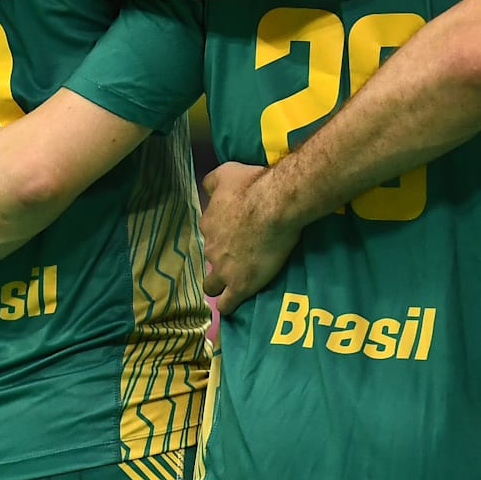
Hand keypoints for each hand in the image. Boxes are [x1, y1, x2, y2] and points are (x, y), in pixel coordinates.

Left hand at [199, 160, 297, 304]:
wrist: (273, 206)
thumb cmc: (252, 186)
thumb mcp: (226, 172)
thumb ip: (212, 181)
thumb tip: (206, 187)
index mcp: (209, 223)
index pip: (210, 232)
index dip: (222, 234)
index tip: (236, 234)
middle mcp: (211, 248)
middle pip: (210, 259)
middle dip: (220, 260)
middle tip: (239, 258)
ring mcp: (223, 269)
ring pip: (212, 285)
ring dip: (220, 285)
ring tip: (232, 287)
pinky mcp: (239, 286)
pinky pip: (227, 304)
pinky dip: (228, 306)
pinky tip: (232, 307)